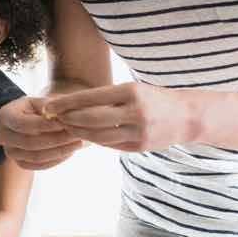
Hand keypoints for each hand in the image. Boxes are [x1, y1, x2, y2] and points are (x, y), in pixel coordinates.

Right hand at [0, 96, 83, 169]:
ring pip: (35, 156)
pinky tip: (70, 151)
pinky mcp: (20, 163)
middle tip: (76, 133)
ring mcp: (9, 152)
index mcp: (4, 115)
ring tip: (77, 142)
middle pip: (29, 143)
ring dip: (59, 150)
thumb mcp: (43, 101)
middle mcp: (2, 135)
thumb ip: (50, 106)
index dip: (45, 125)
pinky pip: (39, 166)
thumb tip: (60, 115)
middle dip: (55, 139)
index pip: (23, 124)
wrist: (35, 120)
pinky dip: (56, 159)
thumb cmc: (40, 107)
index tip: (65, 122)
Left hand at [42, 83, 195, 152]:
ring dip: (79, 132)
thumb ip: (108, 97)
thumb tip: (73, 104)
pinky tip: (86, 136)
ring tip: (66, 128)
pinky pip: (110, 145)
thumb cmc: (154, 98)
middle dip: (69, 119)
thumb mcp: (134, 89)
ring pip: (98, 135)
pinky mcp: (140, 147)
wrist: (188, 116)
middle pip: (90, 118)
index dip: (67, 103)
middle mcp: (135, 111)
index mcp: (131, 91)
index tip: (49, 106)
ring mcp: (139, 131)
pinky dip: (96, 140)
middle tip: (53, 119)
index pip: (90, 97)